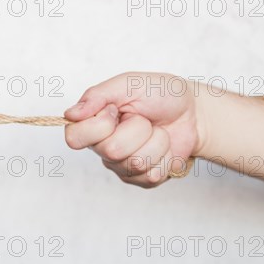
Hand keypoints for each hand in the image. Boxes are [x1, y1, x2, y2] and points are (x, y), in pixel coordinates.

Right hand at [64, 72, 201, 187]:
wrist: (193, 112)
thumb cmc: (160, 94)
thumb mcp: (128, 84)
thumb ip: (96, 96)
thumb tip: (71, 114)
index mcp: (92, 123)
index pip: (74, 138)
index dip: (99, 125)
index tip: (116, 110)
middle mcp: (102, 147)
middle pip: (111, 150)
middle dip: (137, 130)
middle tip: (143, 119)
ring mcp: (121, 166)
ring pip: (135, 162)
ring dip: (155, 142)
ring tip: (157, 131)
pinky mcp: (141, 179)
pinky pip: (151, 175)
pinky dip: (166, 156)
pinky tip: (164, 147)